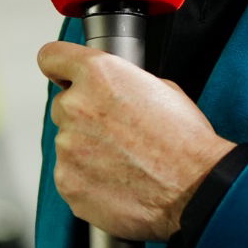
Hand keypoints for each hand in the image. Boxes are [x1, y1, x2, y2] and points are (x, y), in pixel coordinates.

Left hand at [38, 40, 235, 241]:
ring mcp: (68, 147)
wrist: (196, 190)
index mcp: (97, 74)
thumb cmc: (185, 141)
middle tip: (117, 133)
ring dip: (87, 150)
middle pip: (64, 106)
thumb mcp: (160, 88)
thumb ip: (121, 82)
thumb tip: (109, 88)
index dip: (59, 67)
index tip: (62, 76)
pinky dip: (87, 179)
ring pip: (68, 143)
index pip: (51, 57)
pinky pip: (70, 174)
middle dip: (85, 117)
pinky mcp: (67, 182)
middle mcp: (76, 106)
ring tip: (124, 162)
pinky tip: (118, 182)